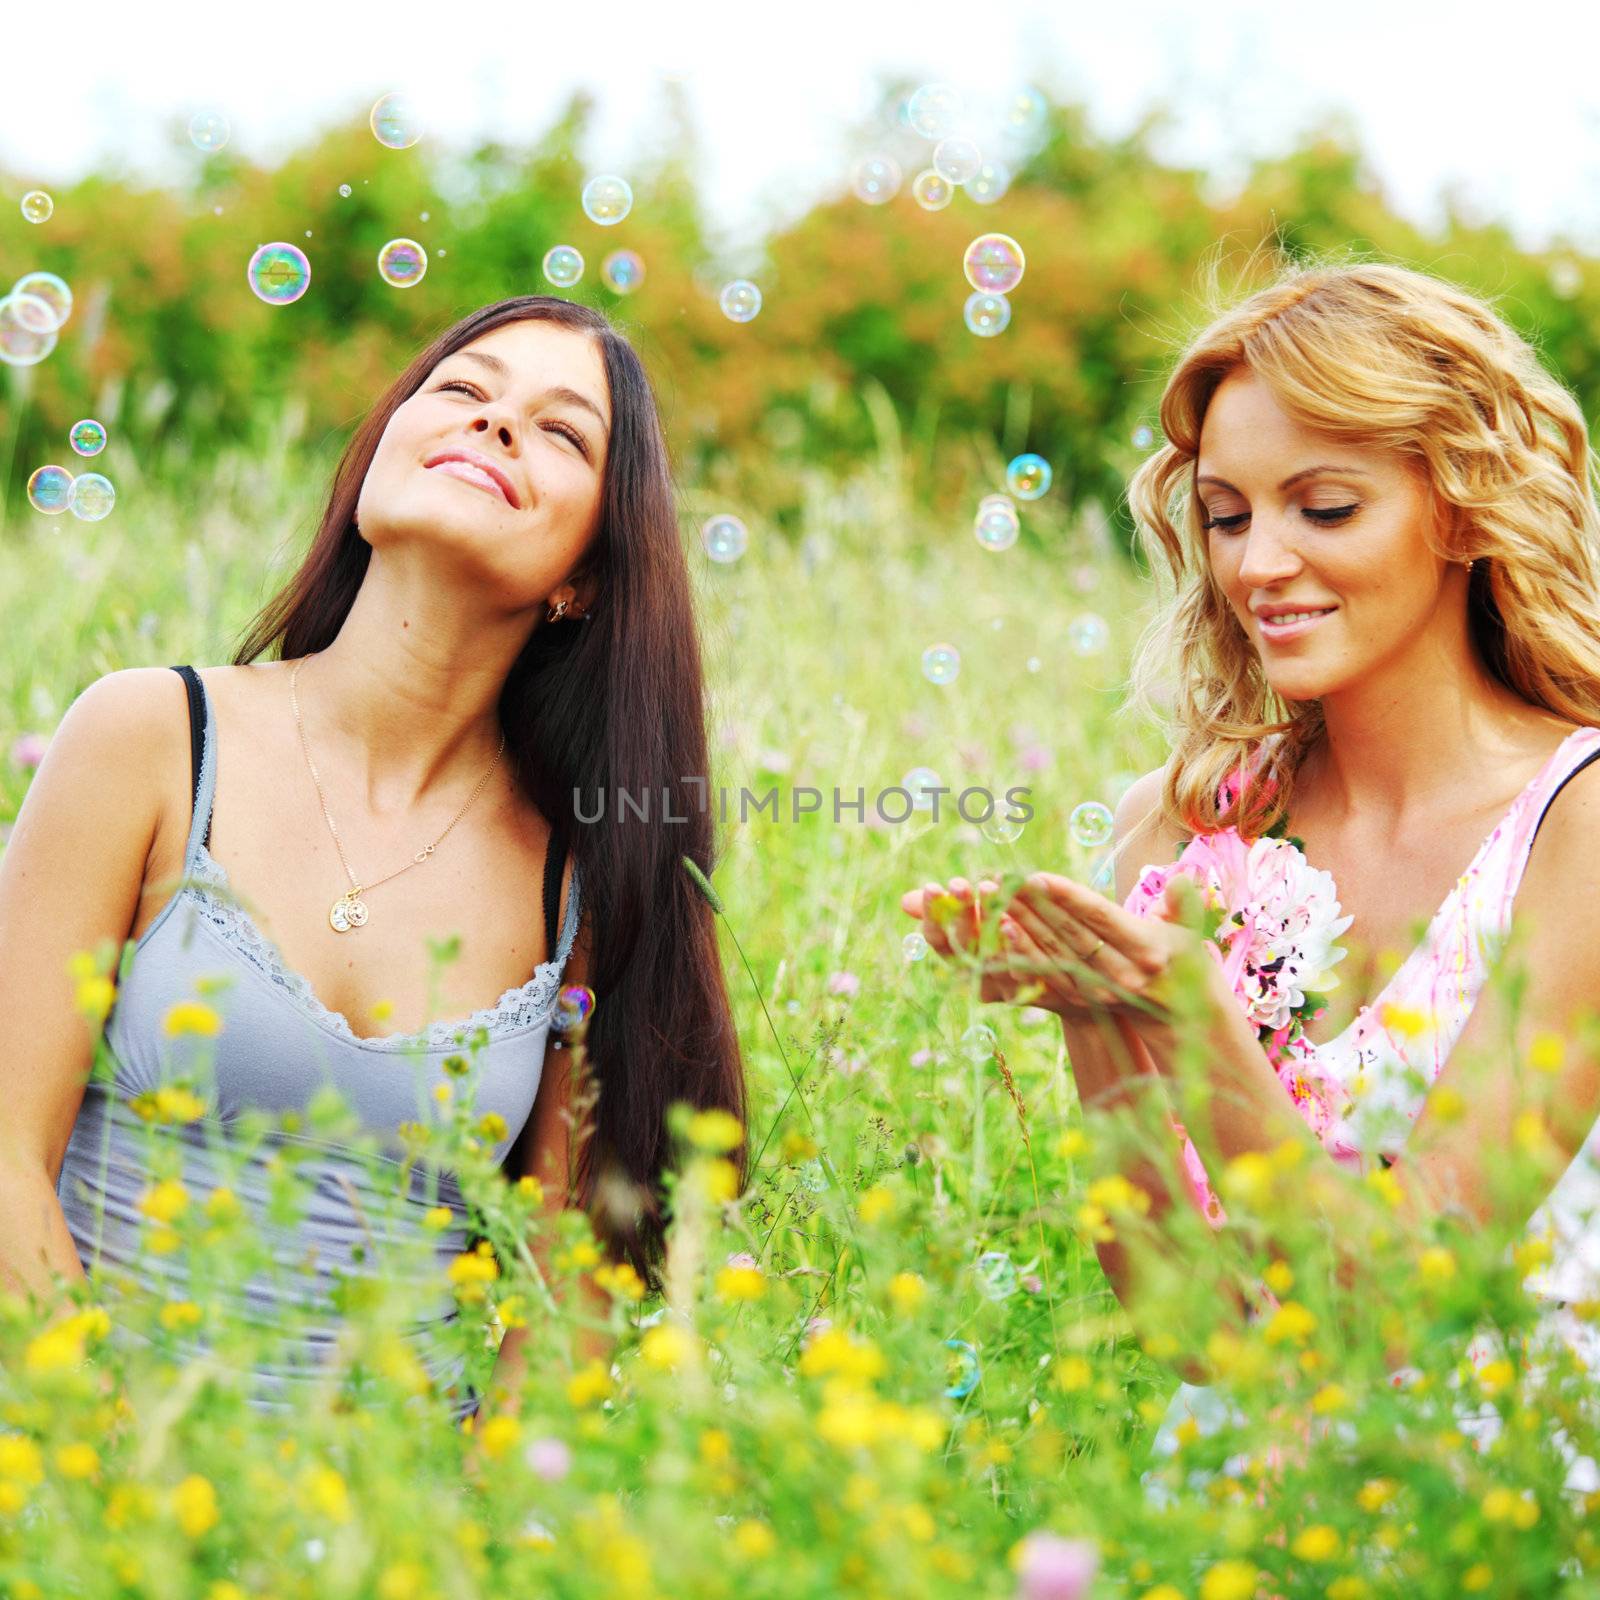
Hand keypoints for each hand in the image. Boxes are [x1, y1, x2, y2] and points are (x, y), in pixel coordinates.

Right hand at [899, 876, 1050, 1008]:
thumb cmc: (1010, 941)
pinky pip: (1023, 970)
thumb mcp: (979, 922)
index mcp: (962, 960)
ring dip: (987, 922)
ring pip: (991, 957)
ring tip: (987, 891)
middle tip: (958, 883)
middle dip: (959, 912)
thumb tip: (906, 901)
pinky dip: (1015, 945)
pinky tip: (1014, 921)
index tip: (932, 887)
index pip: (939, 940)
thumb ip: (948, 912)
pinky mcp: (1034, 992)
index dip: (933, 916)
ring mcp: (1005, 987)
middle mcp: (979, 977)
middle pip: (963, 946)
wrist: (1066, 981)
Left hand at [993, 870, 1210, 1027]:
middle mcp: (1121, 972)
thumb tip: (1181, 879)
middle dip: (1035, 905)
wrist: (1180, 1017)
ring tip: (997, 899)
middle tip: (1005, 879)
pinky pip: (1047, 973)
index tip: (1038, 877)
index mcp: (1147, 949)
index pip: (1100, 918)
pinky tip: (1002, 931)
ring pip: (1054, 953)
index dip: (1068, 897)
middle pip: (1070, 933)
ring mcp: (1099, 990)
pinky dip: (1023, 952)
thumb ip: (1184, 904)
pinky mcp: (1083, 1000)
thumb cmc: (1186, 962)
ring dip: (1023, 925)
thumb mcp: (1193, 932)